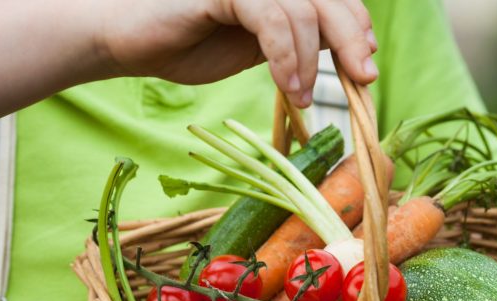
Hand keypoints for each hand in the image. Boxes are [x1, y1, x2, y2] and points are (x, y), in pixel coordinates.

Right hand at [97, 0, 378, 107]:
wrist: (131, 40)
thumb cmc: (190, 43)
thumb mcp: (258, 46)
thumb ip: (298, 40)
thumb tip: (347, 49)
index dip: (357, 25)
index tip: (365, 64)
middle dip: (353, 36)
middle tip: (363, 77)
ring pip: (303, 9)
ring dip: (311, 59)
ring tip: (302, 96)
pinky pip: (271, 18)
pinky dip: (286, 55)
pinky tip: (289, 87)